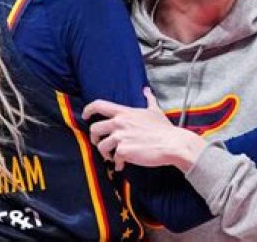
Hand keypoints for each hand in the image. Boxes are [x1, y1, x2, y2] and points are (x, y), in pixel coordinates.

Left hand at [82, 88, 206, 171]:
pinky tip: (122, 166)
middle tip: (99, 143)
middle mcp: (119, 123)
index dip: (88, 109)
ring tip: (112, 157)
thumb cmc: (164, 129)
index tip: (85, 115)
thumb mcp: (155, 111)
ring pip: (101, 146)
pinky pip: (114, 159)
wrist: (172, 144)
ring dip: (105, 153)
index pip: (99, 105)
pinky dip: (117, 164)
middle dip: (94, 138)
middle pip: (94, 128)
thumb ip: (148, 99)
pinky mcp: (123, 151)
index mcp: (125, 113)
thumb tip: (146, 90)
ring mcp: (120, 137)